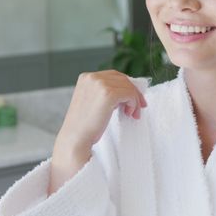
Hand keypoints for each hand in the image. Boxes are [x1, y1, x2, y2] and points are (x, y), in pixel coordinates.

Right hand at [48, 70, 146, 194]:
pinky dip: (133, 104)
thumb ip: (104, 92)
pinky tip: (129, 114)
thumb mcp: (92, 101)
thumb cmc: (84, 126)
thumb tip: (128, 90)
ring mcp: (100, 84)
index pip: (113, 76)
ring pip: (128, 86)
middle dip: (133, 92)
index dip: (126, 86)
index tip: (133, 99)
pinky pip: (130, 94)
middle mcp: (92, 77)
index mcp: (86, 77)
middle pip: (122, 79)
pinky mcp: (108, 94)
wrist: (75, 140)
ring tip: (132, 114)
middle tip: (140, 107)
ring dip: (135, 100)